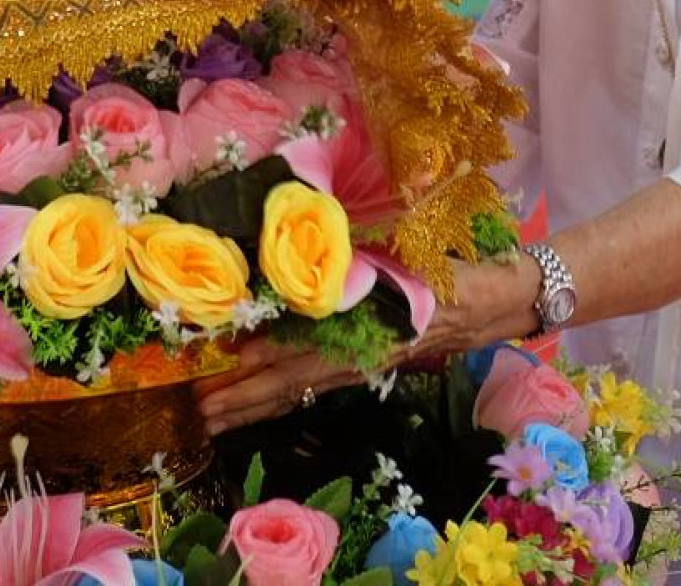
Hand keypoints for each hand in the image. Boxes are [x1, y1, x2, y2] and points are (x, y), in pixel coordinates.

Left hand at [196, 258, 538, 435]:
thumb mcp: (405, 261)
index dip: (266, 353)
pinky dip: (276, 397)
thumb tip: (313, 261)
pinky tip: (253, 404)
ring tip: (210, 421)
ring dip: (251, 408)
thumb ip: (359, 266)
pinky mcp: (356, 368)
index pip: (307, 345)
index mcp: (363, 327)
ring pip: (294, 392)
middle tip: (196, 413)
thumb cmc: (442, 273)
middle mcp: (353, 355)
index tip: (227, 357)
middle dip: (240, 400)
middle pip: (288, 383)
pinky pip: (307, 390)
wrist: (483, 303)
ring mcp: (353, 367)